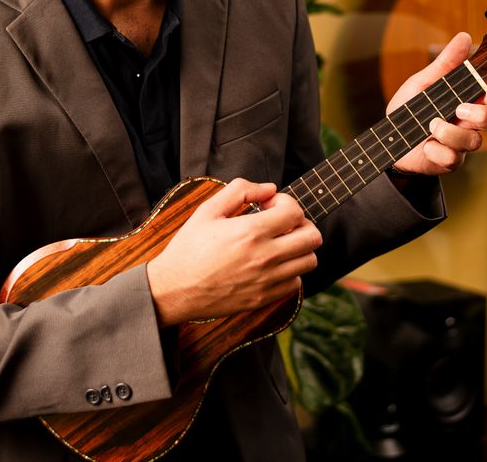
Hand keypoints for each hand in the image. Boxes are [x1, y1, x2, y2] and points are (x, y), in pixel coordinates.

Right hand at [146, 179, 321, 325]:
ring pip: (309, 261)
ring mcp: (267, 281)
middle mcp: (264, 257)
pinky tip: (271, 264)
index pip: (295, 212)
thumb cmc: (189, 248)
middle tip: (283, 224)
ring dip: (299, 248)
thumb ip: (240, 191)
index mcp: (250, 232)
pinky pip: (296, 283)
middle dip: (301, 224)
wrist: (174, 289)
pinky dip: (291, 271)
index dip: (285, 203)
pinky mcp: (264, 299)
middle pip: (312, 237)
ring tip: (279, 243)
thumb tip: (269, 188)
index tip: (269, 206)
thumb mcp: (207, 210)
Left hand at [387, 32, 486, 175]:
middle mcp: (473, 123)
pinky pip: (454, 158)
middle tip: (461, 110)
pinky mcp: (450, 160)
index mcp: (472, 99)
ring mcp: (463, 143)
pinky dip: (437, 149)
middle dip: (486, 117)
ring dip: (452, 132)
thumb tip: (464, 37)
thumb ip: (446, 63)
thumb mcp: (424, 82)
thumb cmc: (411, 109)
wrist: (389, 139)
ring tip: (431, 124)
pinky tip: (425, 144)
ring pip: (476, 141)